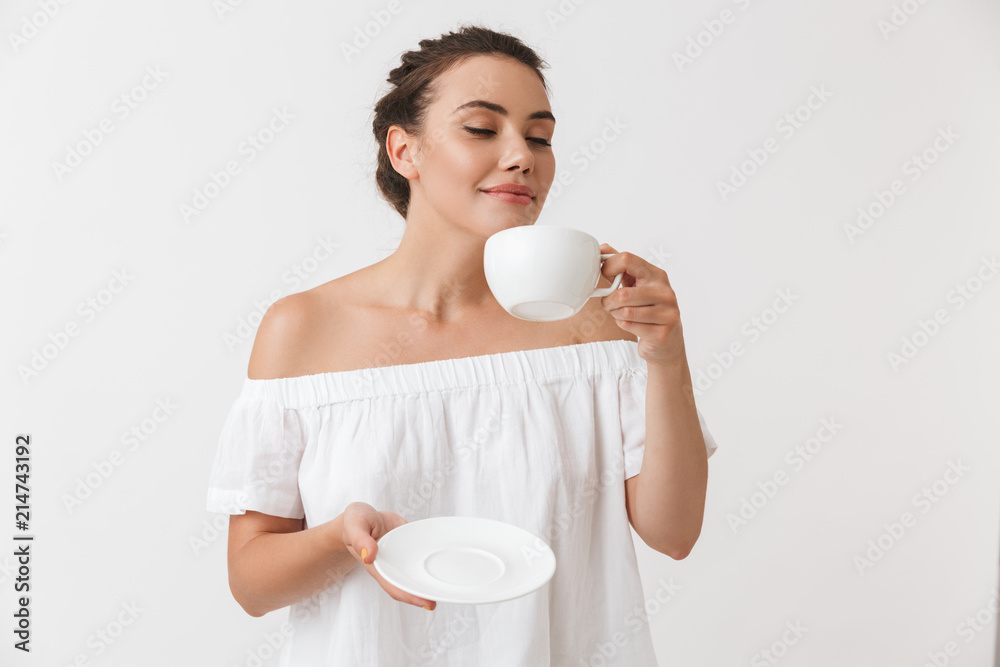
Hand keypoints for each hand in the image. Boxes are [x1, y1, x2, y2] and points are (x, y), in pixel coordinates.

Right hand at [341, 502, 436, 609]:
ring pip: (416, 570)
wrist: (360, 516)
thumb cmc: (355, 523)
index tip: (426, 603)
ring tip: (446, 587)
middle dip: (423, 593)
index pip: (394, 585)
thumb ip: (360, 539)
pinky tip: (444, 560)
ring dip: (429, 579)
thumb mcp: (354, 526)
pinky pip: (420, 552)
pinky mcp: (409, 543)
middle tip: (439, 600)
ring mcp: (401, 555)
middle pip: (408, 583)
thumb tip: (369, 555)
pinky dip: (431, 557)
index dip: (410, 596)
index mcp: (377, 565)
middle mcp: (391, 564)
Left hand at [598, 243, 686, 367]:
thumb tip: (602, 247)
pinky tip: (630, 324)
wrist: (666, 343)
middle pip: (623, 293)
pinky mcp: (663, 332)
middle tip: (608, 304)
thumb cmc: (647, 310)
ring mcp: (667, 313)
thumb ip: (621, 266)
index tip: (604, 275)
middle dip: (609, 301)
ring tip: (619, 314)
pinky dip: (623, 325)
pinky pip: (630, 325)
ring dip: (615, 314)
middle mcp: (665, 292)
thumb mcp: (636, 285)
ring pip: (625, 311)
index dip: (609, 267)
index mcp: (657, 275)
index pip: (627, 259)